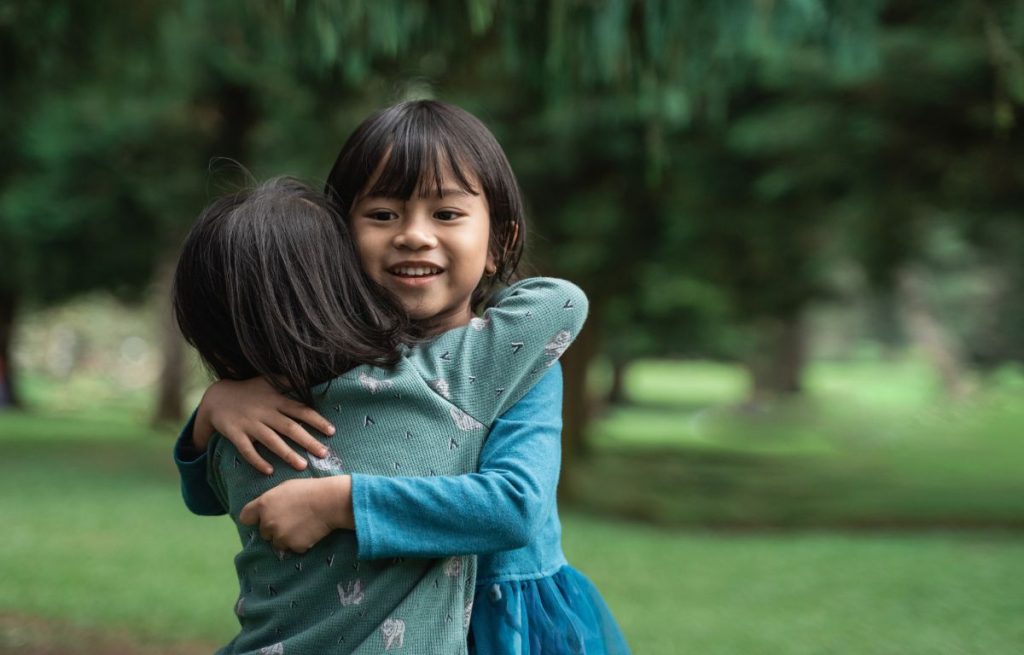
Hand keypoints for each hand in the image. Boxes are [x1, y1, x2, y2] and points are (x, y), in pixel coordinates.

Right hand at [194, 378, 335, 474]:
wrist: (217, 396)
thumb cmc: (249, 391)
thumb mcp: (268, 382)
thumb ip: (288, 383)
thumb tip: (311, 381)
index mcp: (276, 400)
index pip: (300, 410)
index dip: (316, 420)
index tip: (331, 431)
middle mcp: (265, 412)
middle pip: (289, 428)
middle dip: (308, 441)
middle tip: (323, 454)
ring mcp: (249, 424)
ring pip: (271, 441)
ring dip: (287, 454)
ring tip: (303, 465)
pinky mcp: (235, 434)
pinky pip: (247, 449)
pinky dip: (257, 460)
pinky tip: (269, 471)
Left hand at [239, 476, 353, 552]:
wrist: (329, 501)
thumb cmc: (309, 489)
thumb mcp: (285, 488)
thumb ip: (271, 500)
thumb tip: (266, 509)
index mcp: (264, 505)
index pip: (245, 517)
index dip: (254, 518)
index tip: (261, 518)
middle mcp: (268, 523)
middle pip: (263, 533)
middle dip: (274, 529)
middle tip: (290, 521)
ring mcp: (280, 536)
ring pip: (278, 543)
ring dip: (286, 538)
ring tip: (301, 527)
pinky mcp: (293, 546)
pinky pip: (293, 548)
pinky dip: (300, 543)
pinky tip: (309, 532)